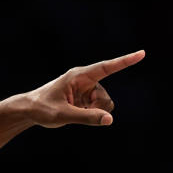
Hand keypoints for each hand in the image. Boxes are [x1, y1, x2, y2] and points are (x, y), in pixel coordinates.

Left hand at [24, 50, 144, 126]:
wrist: (30, 111)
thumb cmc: (42, 108)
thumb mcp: (62, 114)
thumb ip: (86, 117)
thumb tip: (110, 119)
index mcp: (78, 76)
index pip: (106, 67)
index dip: (125, 61)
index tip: (142, 53)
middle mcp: (85, 81)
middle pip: (105, 97)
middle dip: (98, 108)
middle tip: (76, 111)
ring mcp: (86, 90)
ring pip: (104, 105)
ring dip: (94, 112)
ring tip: (73, 112)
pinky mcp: (86, 99)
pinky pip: (99, 110)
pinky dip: (91, 115)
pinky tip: (75, 113)